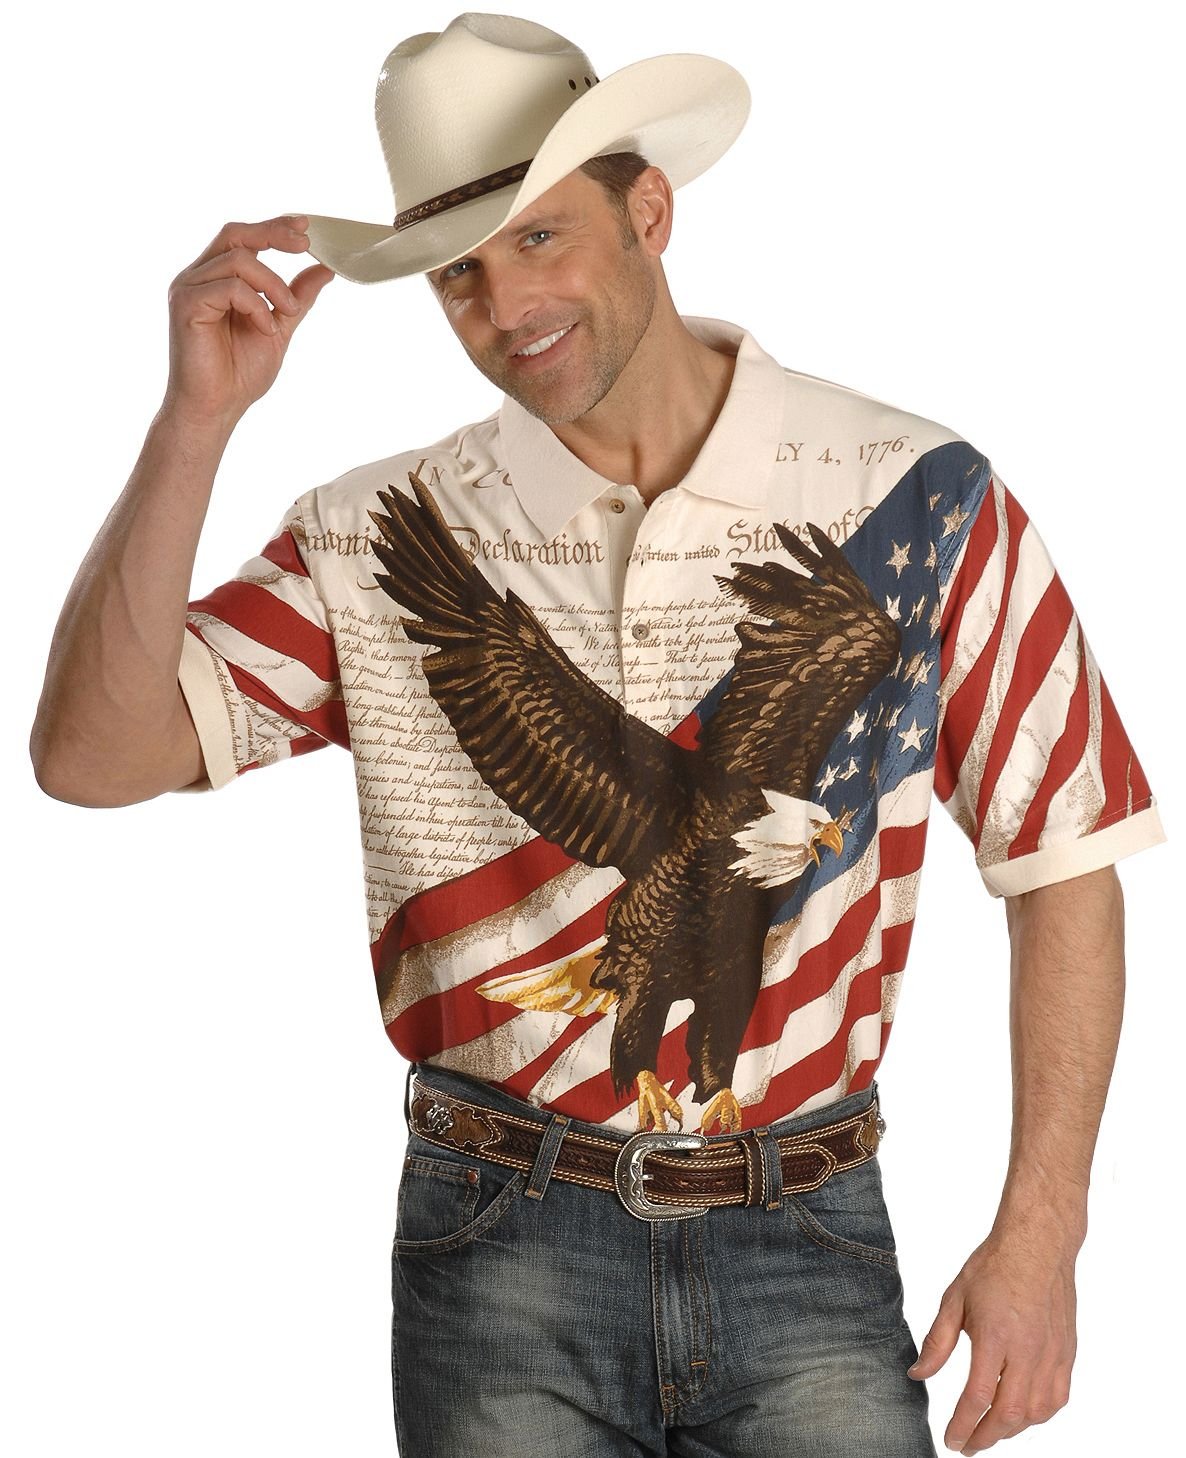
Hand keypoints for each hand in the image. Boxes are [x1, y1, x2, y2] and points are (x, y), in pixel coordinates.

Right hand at [162, 215, 334, 428]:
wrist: (217, 409)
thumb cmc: (239, 374)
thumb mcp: (279, 327)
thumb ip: (297, 296)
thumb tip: (324, 268)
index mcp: (216, 278)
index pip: (243, 237)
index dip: (273, 226)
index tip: (305, 227)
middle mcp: (198, 277)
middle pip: (235, 234)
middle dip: (273, 234)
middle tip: (305, 245)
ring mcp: (188, 289)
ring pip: (238, 260)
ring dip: (273, 284)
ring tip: (289, 313)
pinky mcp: (185, 305)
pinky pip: (229, 287)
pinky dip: (255, 305)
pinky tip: (265, 328)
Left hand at [907, 1228, 1076, 1452]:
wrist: (1037, 1244)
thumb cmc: (993, 1267)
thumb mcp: (954, 1298)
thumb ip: (937, 1342)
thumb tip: (917, 1375)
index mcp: (996, 1335)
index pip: (979, 1396)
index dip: (963, 1425)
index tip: (951, 1441)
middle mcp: (1028, 1349)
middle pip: (1009, 1413)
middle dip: (986, 1437)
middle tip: (967, 1445)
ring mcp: (1052, 1354)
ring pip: (1036, 1412)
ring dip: (1011, 1430)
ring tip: (989, 1431)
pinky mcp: (1067, 1353)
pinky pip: (1057, 1399)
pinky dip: (1038, 1416)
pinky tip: (1021, 1415)